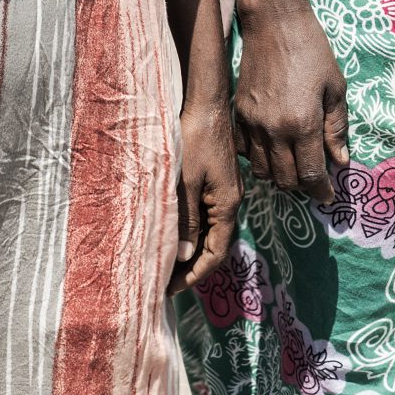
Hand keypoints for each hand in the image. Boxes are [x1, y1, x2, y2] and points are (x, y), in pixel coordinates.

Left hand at [171, 96, 241, 291]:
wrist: (206, 104)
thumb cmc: (193, 140)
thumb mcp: (184, 182)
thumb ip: (185, 220)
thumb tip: (184, 257)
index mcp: (226, 205)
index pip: (215, 253)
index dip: (195, 275)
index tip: (171, 290)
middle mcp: (230, 202)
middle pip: (215, 246)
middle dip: (192, 268)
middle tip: (165, 284)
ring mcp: (224, 192)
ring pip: (210, 232)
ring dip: (190, 251)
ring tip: (166, 264)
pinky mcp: (216, 182)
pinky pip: (205, 216)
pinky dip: (191, 232)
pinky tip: (173, 233)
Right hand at [231, 1, 349, 201]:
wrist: (274, 24)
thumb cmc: (312, 51)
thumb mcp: (335, 87)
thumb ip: (337, 128)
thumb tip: (341, 161)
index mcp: (303, 123)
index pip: (311, 174)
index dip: (321, 191)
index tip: (328, 197)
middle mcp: (274, 130)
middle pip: (285, 179)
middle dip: (302, 186)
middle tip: (314, 179)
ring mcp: (252, 124)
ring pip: (263, 171)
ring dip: (280, 176)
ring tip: (294, 166)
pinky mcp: (238, 114)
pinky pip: (245, 152)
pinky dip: (258, 159)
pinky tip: (272, 149)